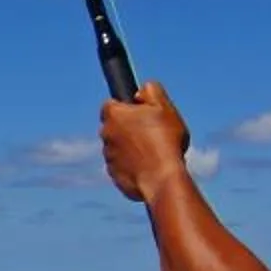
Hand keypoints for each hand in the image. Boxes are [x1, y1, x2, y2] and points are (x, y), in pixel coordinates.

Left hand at [101, 83, 191, 203]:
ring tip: (153, 152)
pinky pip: (122, 166)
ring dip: (130, 147)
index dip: (127, 107)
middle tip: (151, 133)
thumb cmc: (164, 142)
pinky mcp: (114, 175)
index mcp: (113, 115)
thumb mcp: (164, 107)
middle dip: (128, 127)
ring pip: (118, 147)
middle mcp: (105, 135)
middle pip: (114, 126)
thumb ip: (151, 90)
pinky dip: (132, 166)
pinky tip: (149, 167)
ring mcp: (108, 157)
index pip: (111, 104)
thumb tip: (141, 91)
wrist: (162, 179)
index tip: (141, 113)